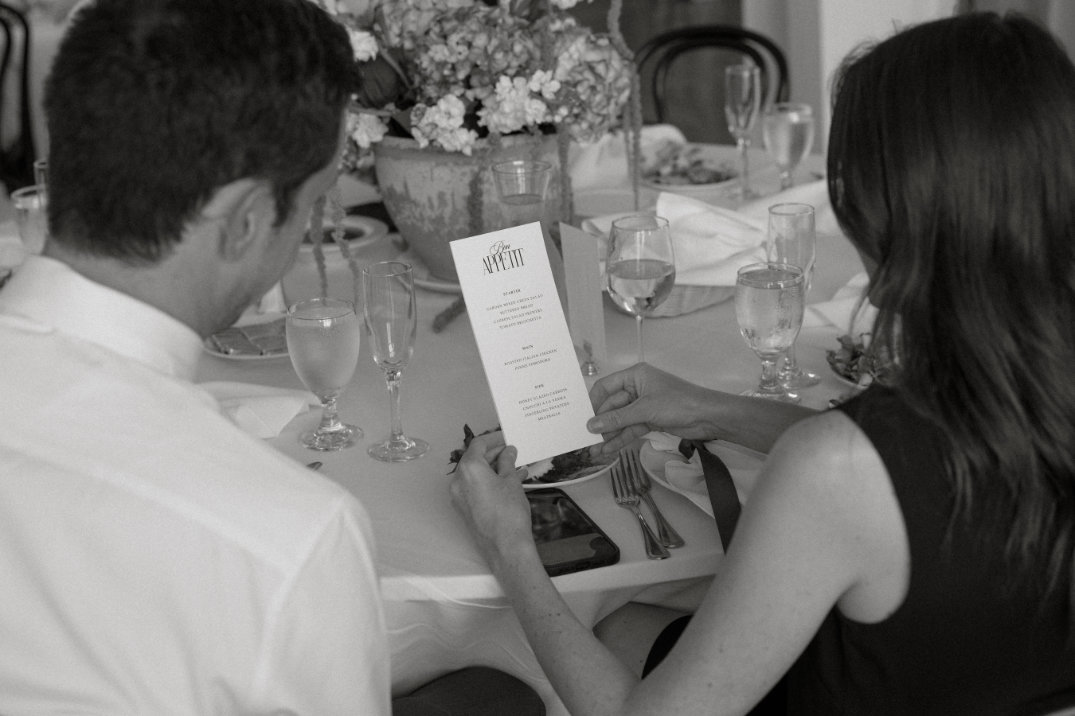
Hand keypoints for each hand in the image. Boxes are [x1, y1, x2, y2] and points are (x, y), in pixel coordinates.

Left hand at [448, 432, 536, 570]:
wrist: (505, 546)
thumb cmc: (508, 514)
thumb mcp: (511, 481)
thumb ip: (507, 462)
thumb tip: (508, 452)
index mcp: (469, 468)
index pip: (478, 444)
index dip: (494, 438)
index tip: (506, 438)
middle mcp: (458, 481)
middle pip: (474, 458)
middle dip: (493, 454)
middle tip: (511, 453)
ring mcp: (458, 496)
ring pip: (474, 474)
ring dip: (491, 468)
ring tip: (513, 468)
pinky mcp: (463, 508)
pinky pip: (473, 487)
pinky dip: (487, 481)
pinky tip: (505, 482)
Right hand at [587, 363, 720, 454]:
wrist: (708, 417)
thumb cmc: (677, 403)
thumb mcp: (644, 410)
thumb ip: (617, 419)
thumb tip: (591, 425)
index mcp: (635, 376)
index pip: (606, 386)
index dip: (593, 402)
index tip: (581, 418)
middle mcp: (636, 388)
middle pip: (612, 405)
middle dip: (600, 422)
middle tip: (584, 438)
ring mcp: (643, 405)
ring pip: (620, 420)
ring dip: (608, 434)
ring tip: (593, 450)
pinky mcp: (650, 420)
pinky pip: (630, 428)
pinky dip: (620, 438)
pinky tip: (608, 450)